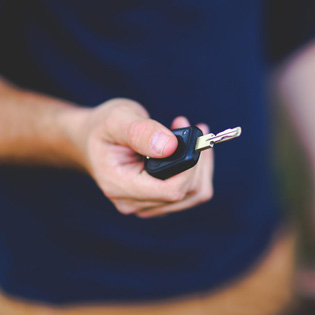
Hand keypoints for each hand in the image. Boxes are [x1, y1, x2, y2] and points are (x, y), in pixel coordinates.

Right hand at [77, 98, 213, 217]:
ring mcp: (145, 204)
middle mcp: (133, 202)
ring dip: (200, 165)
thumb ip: (140, 132)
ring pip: (192, 195)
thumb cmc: (102, 128)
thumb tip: (171, 146)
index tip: (194, 138)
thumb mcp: (117, 119)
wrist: (92, 141)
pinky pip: (188, 192)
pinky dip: (195, 170)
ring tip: (189, 135)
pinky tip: (185, 149)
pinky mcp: (156, 199)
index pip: (170, 191)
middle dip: (198, 161)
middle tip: (193, 128)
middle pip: (186, 194)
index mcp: (120, 186)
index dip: (190, 167)